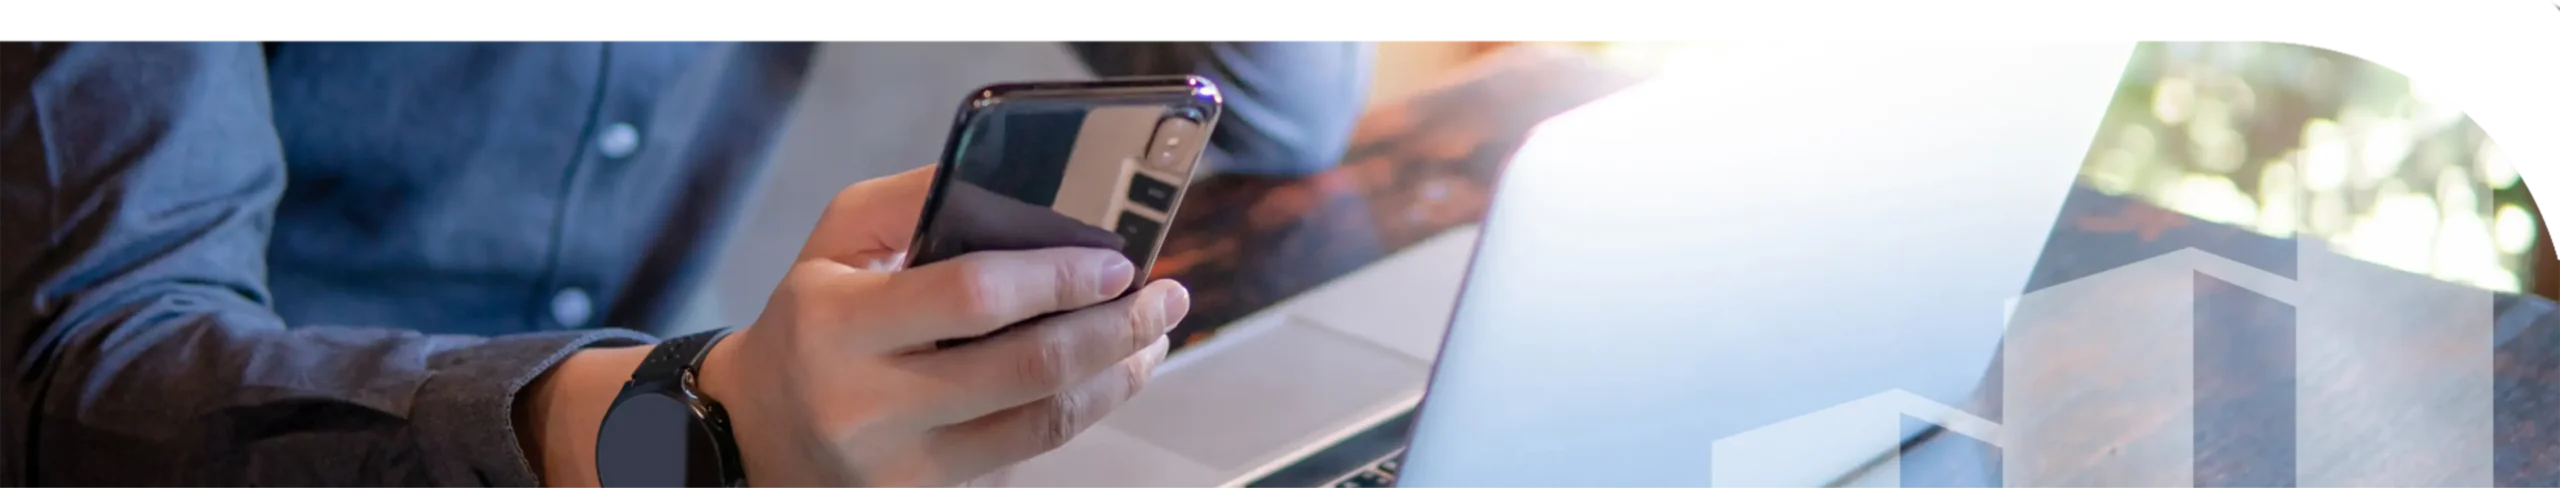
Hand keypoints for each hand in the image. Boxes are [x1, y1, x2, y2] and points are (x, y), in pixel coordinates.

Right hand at [704, 165, 1188, 486]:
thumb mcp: (836, 241)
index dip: (1058, 277)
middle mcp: (866, 403)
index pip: (973, 296)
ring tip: (1152, 339)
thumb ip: (916, 200)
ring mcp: (900, 465)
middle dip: (1114, 329)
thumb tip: (1019, 181)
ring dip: (1115, 378)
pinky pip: (1024, 454)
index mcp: (837, 323)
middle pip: (1026, 367)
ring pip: (1040, 423)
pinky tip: (1107, 379)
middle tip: (1164, 299)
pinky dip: (1079, 413)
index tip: (1118, 262)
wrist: (760, 431)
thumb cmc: (813, 320)